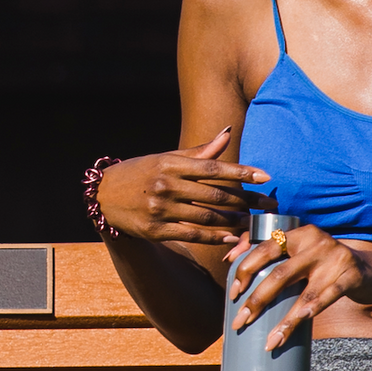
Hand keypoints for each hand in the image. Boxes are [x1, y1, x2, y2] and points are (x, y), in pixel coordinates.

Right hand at [94, 127, 272, 243]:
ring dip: (234, 220)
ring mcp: (161, 209)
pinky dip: (215, 237)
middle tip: (269, 206)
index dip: (241, 171)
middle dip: (246, 200)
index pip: (212, 167)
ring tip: (253, 221)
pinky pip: (192, 234)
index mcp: (170, 164)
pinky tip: (232, 237)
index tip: (265, 176)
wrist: (103, 196)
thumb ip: (199, 151)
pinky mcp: (156, 230)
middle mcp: (166, 185)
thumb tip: (227, 133)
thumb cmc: (140, 173)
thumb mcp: (165, 158)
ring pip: (207, 216)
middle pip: (215, 194)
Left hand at [223, 226, 371, 350]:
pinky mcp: (351, 276)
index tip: (232, 292)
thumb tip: (230, 255)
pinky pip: (328, 297)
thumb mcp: (302, 253)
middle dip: (256, 299)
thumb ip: (273, 253)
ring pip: (303, 293)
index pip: (265, 247)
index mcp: (299, 234)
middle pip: (279, 273)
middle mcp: (315, 242)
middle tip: (240, 320)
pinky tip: (300, 322)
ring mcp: (334, 258)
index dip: (245, 267)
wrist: (371, 272)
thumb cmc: (325, 266)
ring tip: (270, 339)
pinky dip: (312, 310)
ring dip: (284, 320)